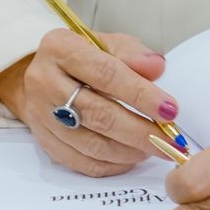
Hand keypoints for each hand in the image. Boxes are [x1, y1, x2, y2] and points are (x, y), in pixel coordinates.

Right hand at [0, 28, 181, 177]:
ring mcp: (40, 114)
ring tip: (155, 148)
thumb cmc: (84, 59)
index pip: (105, 74)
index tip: (170, 110)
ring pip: (91, 144)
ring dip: (129, 151)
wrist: (45, 75)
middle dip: (140, 131)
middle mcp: (44, 81)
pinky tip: (131, 158)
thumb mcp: (108, 44)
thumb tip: (156, 67)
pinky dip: (112, 165)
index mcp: (60, 48)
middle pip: (98, 114)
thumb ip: (133, 54)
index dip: (141, 95)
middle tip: (170, 140)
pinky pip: (81, 162)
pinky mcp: (43, 141)